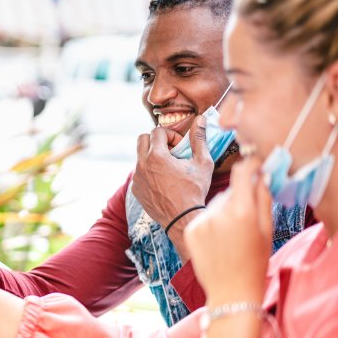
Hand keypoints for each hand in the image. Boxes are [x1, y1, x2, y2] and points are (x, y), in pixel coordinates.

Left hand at [131, 116, 213, 231]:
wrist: (182, 218)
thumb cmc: (195, 191)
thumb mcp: (202, 163)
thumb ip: (199, 139)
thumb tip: (201, 119)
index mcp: (156, 156)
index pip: (157, 131)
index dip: (170, 135)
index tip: (179, 146)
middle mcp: (142, 165)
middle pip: (142, 139)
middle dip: (156, 140)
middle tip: (171, 151)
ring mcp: (136, 178)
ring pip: (140, 157)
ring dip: (152, 156)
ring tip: (169, 167)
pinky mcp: (135, 189)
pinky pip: (138, 173)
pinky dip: (149, 172)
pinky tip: (163, 181)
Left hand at [184, 156, 271, 305]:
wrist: (230, 290)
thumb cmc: (255, 262)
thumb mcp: (266, 229)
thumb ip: (263, 199)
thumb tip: (261, 175)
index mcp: (242, 212)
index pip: (242, 173)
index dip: (250, 164)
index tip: (254, 163)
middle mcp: (218, 214)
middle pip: (230, 192)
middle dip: (238, 199)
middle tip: (245, 221)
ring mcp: (201, 222)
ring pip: (215, 205)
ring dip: (223, 212)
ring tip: (230, 236)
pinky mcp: (190, 230)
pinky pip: (203, 217)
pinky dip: (210, 223)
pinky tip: (218, 241)